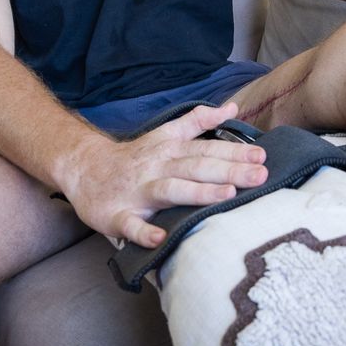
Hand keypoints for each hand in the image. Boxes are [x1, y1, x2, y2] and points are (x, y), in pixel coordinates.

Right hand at [61, 103, 267, 247]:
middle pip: (196, 167)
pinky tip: (160, 238)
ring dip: (199, 193)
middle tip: (261, 175)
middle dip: (230, 171)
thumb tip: (231, 107)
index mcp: (169, 150)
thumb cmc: (134, 157)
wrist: (84, 169)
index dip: (234, 151)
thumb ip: (198, 121)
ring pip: (171, 190)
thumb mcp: (165, 133)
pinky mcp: (117, 215)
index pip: (206, 148)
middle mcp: (157, 168)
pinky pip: (130, 224)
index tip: (261, 155)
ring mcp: (137, 192)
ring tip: (227, 196)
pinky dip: (144, 232)